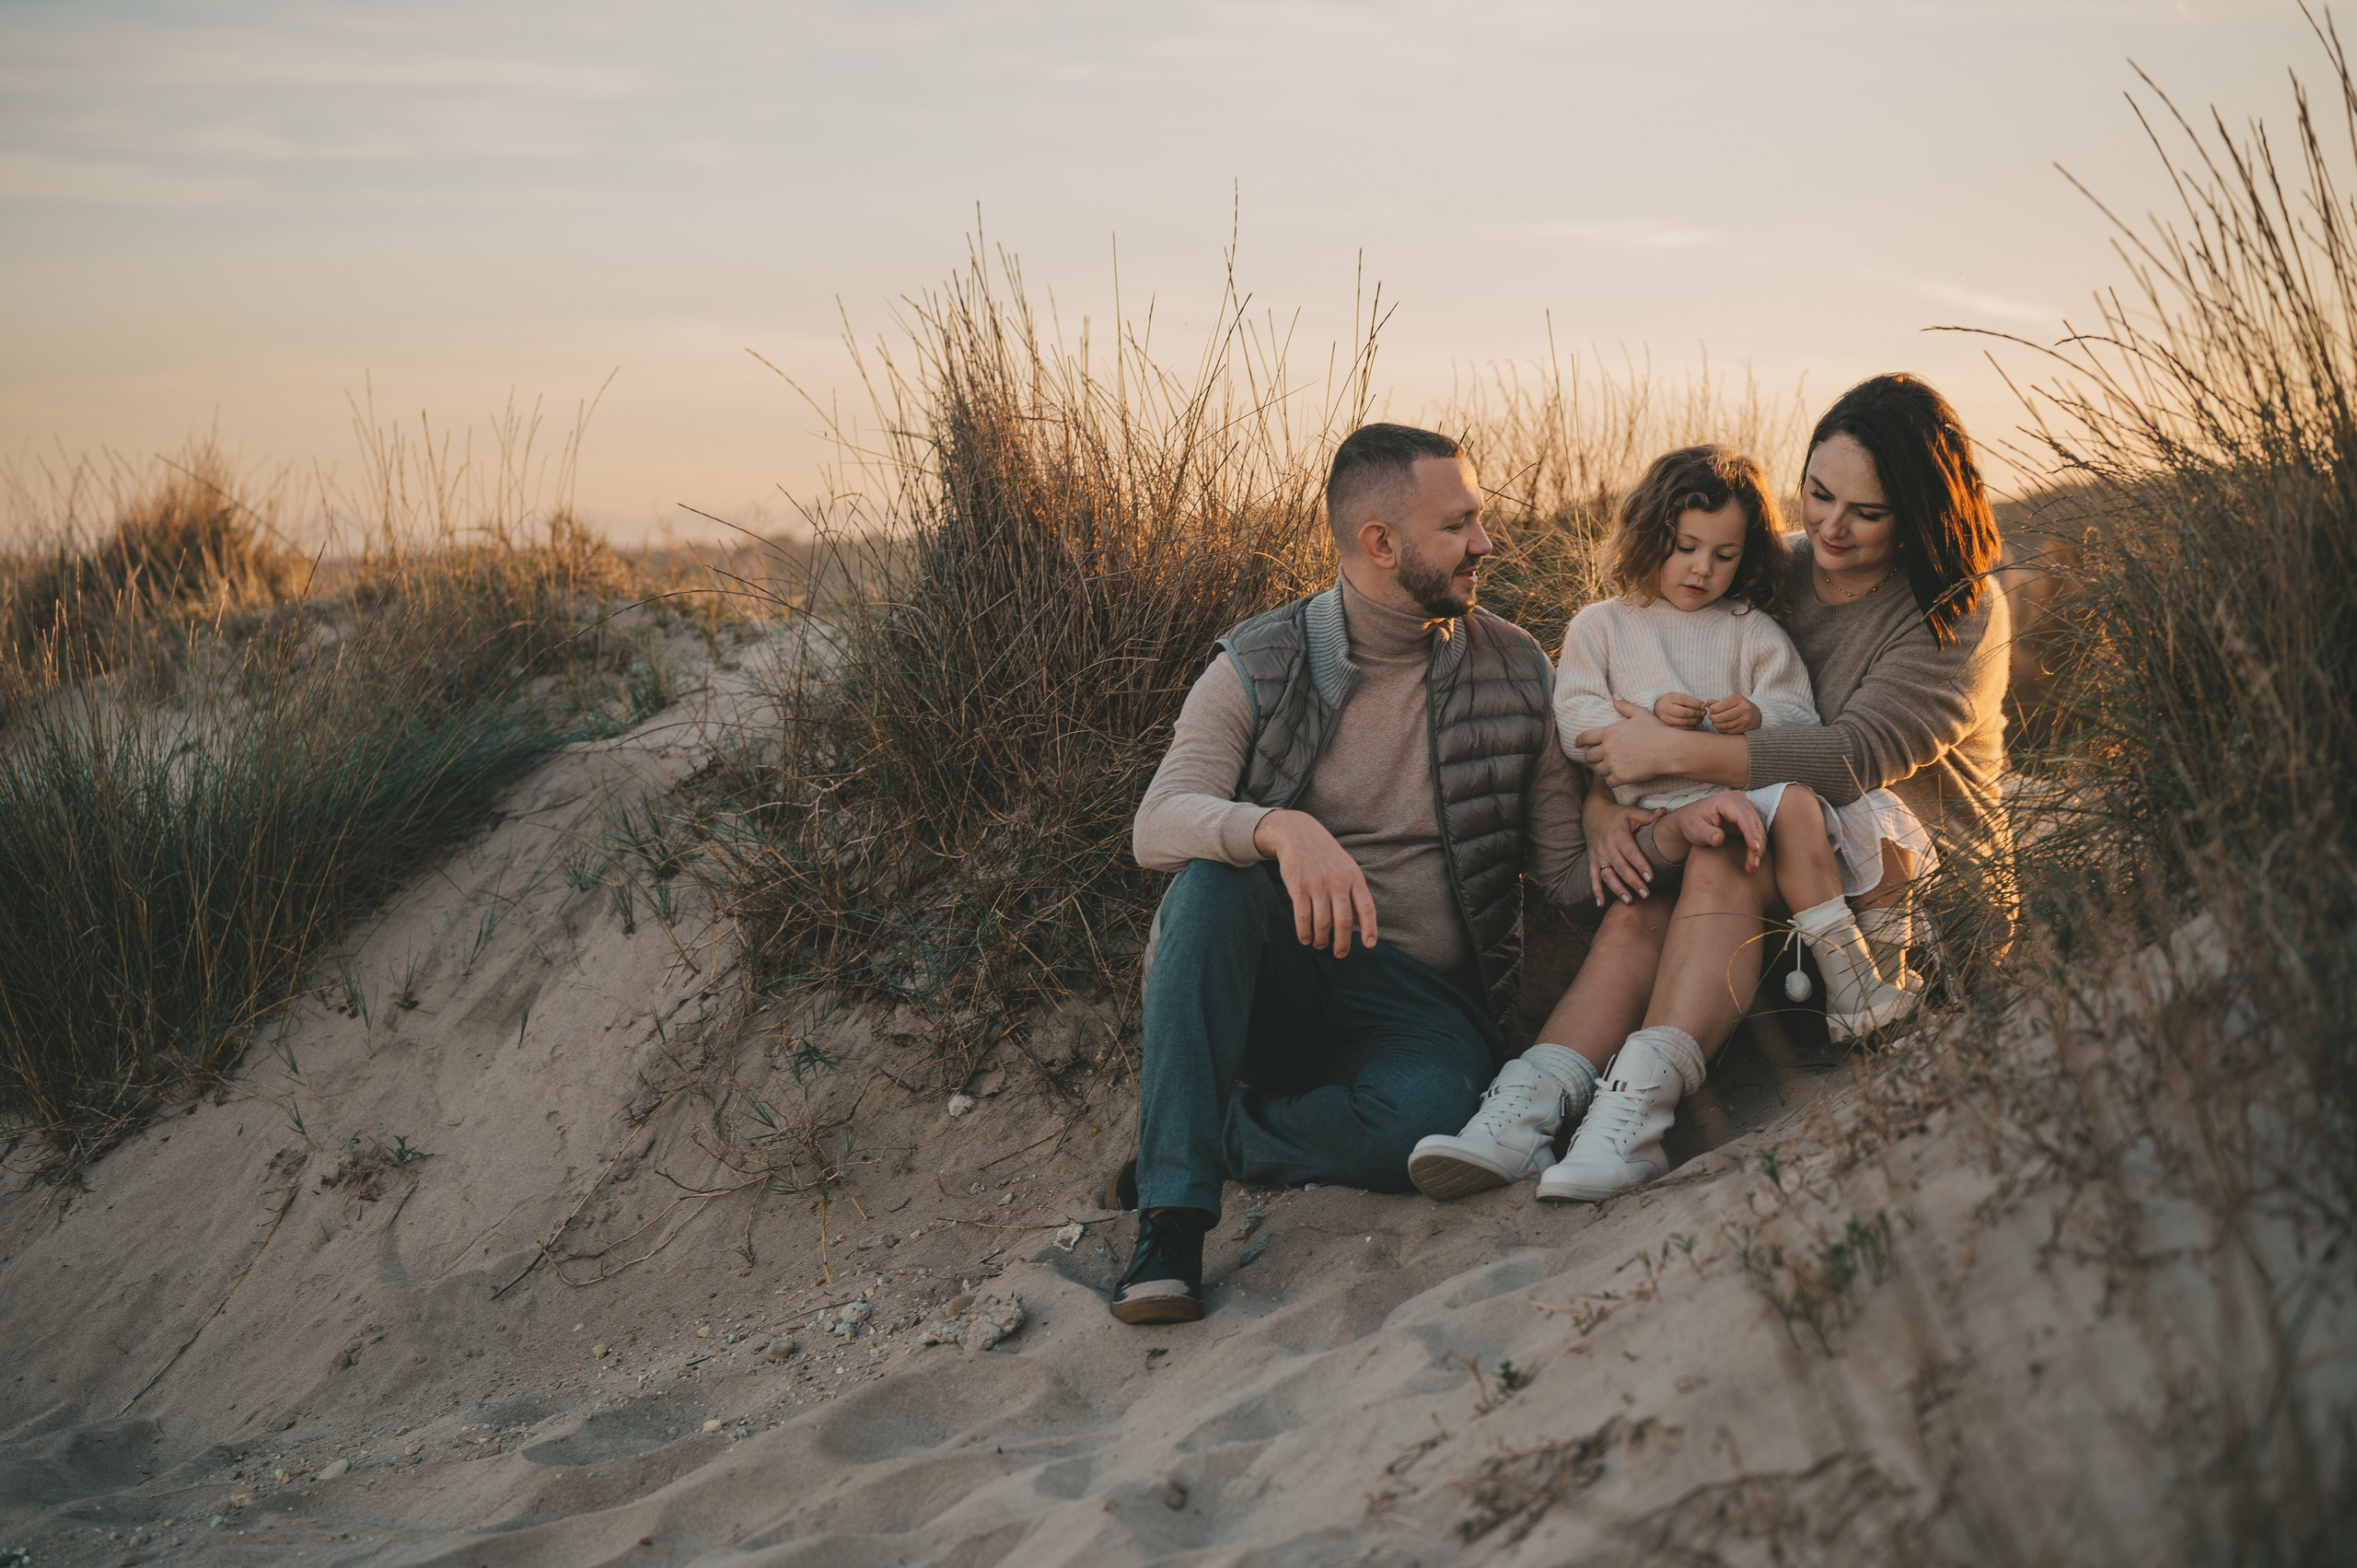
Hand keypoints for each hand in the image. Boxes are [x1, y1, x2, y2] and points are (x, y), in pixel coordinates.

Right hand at [1252, 809, 1376, 957]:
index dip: (1369, 929)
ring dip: (1321, 940)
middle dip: (1342, 944)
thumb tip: (1357, 922)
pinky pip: (1303, 917)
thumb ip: (1353, 891)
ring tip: (1320, 945)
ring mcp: (1318, 884)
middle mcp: (1338, 882)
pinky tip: (1305, 938)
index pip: (1366, 908)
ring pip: (1322, 923)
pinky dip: (1304, 932)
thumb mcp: (1346, 867)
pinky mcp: (1298, 886)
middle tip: (1340, 954)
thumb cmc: (1325, 854)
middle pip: (1343, 922)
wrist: (1298, 833)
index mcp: (1354, 877)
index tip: (1369, 945)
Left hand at [1575, 699, 1683, 787]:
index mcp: (1609, 732)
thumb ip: (1624, 706)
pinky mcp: (1621, 777)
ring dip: (1602, 769)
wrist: (1669, 750)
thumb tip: (1614, 696)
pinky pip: (1608, 782)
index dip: (1579, 741)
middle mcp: (1608, 748)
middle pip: (1589, 756)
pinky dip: (1612, 780)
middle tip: (1596, 759)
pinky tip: (1618, 777)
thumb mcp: (1640, 714)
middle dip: (1591, 757)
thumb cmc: (1656, 730)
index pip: (1585, 737)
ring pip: (1598, 770)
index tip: (1577, 745)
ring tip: (1610, 767)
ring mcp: (1613, 764)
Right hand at [1582, 783, 1665, 904]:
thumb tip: (1665, 812)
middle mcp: (1607, 847)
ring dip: (1617, 889)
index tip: (1650, 877)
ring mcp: (1598, 855)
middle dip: (1633, 882)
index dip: (1640, 865)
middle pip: (1621, 868)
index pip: (1631, 853)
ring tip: (1629, 901)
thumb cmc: (1616, 814)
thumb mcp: (1631, 812)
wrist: (1592, 812)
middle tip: (1646, 894)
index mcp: (1619, 836)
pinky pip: (1593, 878)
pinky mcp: (1591, 861)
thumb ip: (1647, 815)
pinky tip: (1601, 904)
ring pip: (1607, 875)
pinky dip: (1596, 891)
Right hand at [1653, 692, 1706, 729]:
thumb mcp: (1678, 697)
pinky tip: (1694, 723)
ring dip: (1695, 721)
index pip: (1684, 700)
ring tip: (1700, 718)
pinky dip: (1691, 727)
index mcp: (1668, 698)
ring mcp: (1665, 720)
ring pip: (1684, 722)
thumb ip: (1689, 700)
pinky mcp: (1668, 728)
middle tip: (1703, 713)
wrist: (1658, 709)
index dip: (1695, 703)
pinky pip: (1682, 729)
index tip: (1703, 705)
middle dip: (1696, 713)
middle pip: (1684, 712)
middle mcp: (1665, 709)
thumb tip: (1702, 706)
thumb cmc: (1672, 702)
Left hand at [1653, 791, 1766, 872]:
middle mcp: (1739, 801)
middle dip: (1756, 846)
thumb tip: (1719, 839)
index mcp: (1726, 801)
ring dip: (1758, 849)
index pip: (1743, 817)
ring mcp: (1745, 808)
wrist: (1691, 819)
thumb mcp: (1696, 829)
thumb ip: (1707, 834)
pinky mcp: (1748, 818)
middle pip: (1754, 824)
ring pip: (1758, 830)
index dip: (1750, 833)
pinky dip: (1756, 846)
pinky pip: (1756, 832)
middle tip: (1753, 866)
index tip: (1754, 849)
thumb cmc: (1692, 823)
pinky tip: (1753, 860)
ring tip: (1752, 867)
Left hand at [1706, 694, 1761, 734]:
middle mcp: (1745, 709)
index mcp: (1740, 699)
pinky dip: (1722, 730)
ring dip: (1717, 725)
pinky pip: (1730, 731)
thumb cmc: (1739, 706)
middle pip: (1724, 716)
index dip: (1713, 708)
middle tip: (1710, 718)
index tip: (1711, 710)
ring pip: (1726, 725)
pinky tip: (1720, 727)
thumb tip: (1707, 703)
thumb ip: (1719, 702)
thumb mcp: (1731, 700)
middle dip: (1714, 718)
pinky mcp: (1746, 729)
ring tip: (1714, 722)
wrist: (1756, 714)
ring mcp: (1746, 720)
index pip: (1723, 704)